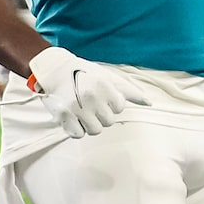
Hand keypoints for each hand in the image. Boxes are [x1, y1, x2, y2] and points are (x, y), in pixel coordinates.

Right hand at [22, 45, 148, 137]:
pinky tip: (73, 118)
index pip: (119, 108)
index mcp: (105, 86)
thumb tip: (149, 103)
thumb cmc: (85, 73)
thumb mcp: (108, 77)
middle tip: (90, 104)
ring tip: (82, 111)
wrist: (54, 69)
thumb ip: (129, 91)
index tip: (100, 96)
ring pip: (95, 130)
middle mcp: (92, 97)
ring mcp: (77, 107)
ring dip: (89, 124)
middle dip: (101, 115)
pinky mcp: (63, 115)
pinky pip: (78, 134)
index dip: (110, 104)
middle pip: (108, 122)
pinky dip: (76, 129)